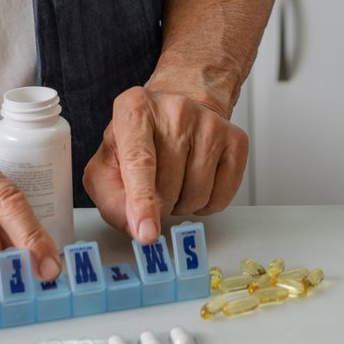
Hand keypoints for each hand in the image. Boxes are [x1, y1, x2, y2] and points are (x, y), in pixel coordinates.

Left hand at [84, 85, 248, 243]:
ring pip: (197, 194)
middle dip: (158, 205)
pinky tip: (194, 184)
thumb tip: (137, 228)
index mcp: (135, 110)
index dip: (142, 202)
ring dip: (181, 205)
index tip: (146, 232)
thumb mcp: (107, 165)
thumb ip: (111, 199)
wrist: (175, 115)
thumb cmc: (139, 142)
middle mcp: (175, 110)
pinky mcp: (235, 139)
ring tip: (174, 184)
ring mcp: (209, 123)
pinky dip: (205, 205)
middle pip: (168, 187)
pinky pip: (221, 197)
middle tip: (153, 190)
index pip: (140, 162)